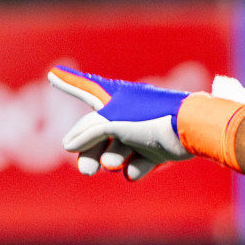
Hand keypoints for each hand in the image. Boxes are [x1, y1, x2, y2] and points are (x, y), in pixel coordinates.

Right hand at [50, 67, 244, 180]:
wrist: (190, 129)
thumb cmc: (149, 117)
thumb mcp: (111, 121)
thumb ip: (87, 132)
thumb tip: (67, 145)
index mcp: (116, 98)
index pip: (87, 88)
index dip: (69, 82)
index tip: (53, 74)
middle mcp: (127, 114)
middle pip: (98, 134)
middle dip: (89, 151)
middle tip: (86, 170)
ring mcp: (143, 133)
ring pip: (117, 151)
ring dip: (111, 159)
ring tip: (113, 164)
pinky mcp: (158, 152)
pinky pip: (139, 163)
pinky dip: (135, 168)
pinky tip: (134, 171)